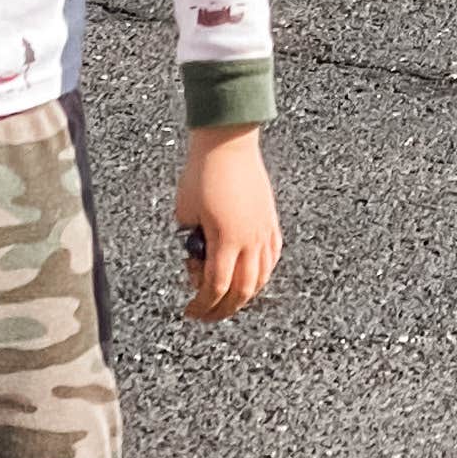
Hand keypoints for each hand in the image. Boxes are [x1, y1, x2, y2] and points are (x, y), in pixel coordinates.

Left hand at [177, 125, 278, 320]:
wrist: (228, 142)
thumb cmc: (201, 172)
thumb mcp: (185, 214)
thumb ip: (191, 243)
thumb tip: (197, 259)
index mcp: (226, 239)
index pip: (216, 288)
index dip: (202, 305)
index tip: (190, 312)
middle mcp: (250, 239)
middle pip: (242, 290)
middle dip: (223, 309)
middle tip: (207, 315)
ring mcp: (264, 230)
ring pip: (261, 278)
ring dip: (244, 296)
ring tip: (227, 300)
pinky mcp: (271, 220)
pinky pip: (272, 258)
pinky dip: (261, 274)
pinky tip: (251, 277)